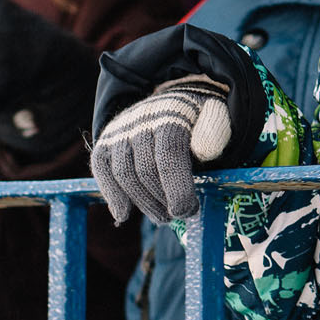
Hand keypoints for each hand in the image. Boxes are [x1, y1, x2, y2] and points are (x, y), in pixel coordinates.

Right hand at [89, 75, 232, 224]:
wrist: (176, 102)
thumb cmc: (199, 118)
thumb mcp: (216, 118)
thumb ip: (214, 133)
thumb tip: (203, 152)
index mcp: (172, 113)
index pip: (169, 153)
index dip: (176, 186)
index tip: (185, 210)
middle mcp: (141, 119)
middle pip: (146, 169)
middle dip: (163, 199)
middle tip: (180, 215)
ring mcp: (120, 130)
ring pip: (124, 173)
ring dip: (143, 203)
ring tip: (162, 217)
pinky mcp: (105, 141)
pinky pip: (102, 170)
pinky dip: (111, 194)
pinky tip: (123, 214)